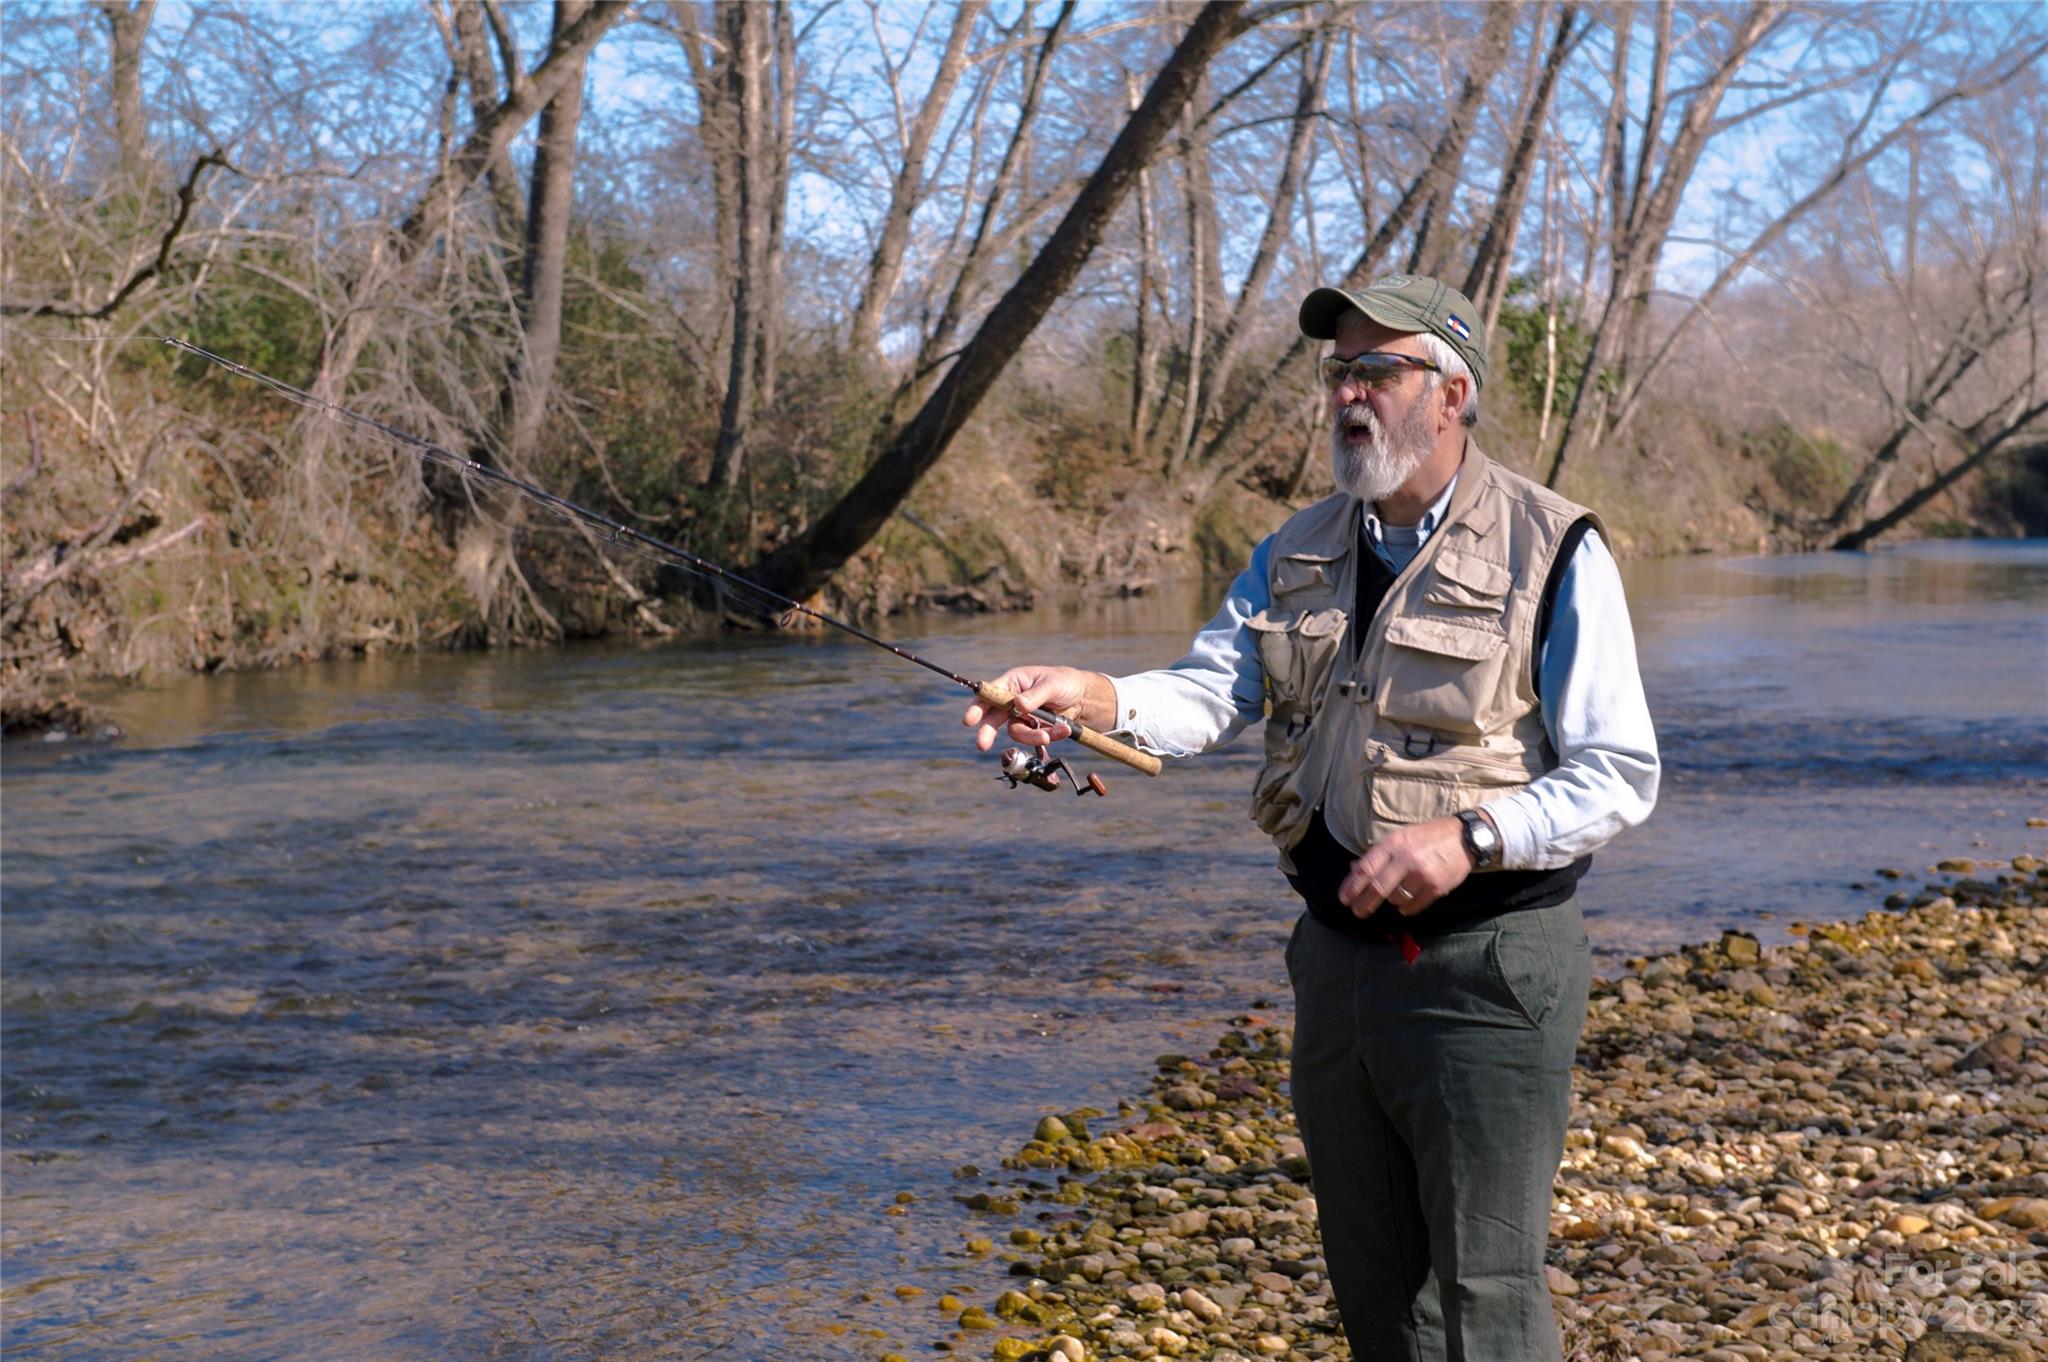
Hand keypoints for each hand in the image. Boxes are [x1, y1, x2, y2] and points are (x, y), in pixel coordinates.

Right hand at [963, 665, 1113, 751]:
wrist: (1083, 698)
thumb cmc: (1064, 682)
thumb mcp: (1052, 685)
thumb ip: (1035, 695)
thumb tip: (1018, 705)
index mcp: (1012, 683)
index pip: (990, 694)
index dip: (978, 707)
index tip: (970, 720)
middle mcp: (1012, 701)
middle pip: (993, 718)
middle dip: (987, 732)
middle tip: (982, 744)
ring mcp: (1022, 717)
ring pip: (1017, 733)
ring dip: (1032, 736)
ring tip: (1048, 735)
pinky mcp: (1034, 729)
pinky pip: (1035, 738)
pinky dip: (1050, 736)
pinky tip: (1063, 729)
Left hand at [1339, 815, 1474, 917]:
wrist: (1465, 837)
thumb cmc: (1428, 836)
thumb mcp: (1400, 836)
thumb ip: (1378, 854)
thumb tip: (1354, 870)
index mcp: (1393, 843)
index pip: (1366, 868)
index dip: (1351, 886)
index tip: (1344, 899)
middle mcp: (1406, 858)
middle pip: (1378, 888)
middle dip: (1364, 903)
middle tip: (1357, 911)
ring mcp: (1422, 874)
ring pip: (1396, 899)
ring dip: (1391, 901)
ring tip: (1394, 894)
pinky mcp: (1436, 888)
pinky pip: (1413, 906)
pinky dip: (1405, 907)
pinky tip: (1405, 903)